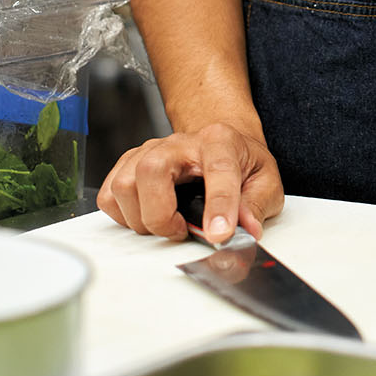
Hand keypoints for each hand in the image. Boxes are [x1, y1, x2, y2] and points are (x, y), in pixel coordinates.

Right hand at [96, 122, 283, 244]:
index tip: (220, 235)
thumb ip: (257, 205)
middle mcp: (179, 142)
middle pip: (151, 170)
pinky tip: (148, 216)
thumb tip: (245, 230)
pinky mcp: (130, 164)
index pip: (217, 170)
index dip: (219, 206)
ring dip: (142, 218)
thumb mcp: (266, 181)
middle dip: (161, 214)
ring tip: (168, 225)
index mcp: (220, 141)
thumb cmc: (241, 161)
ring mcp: (150, 151)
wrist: (221, 143)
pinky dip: (123, 215)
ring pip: (124, 184)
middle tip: (181, 231)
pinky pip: (110, 194)